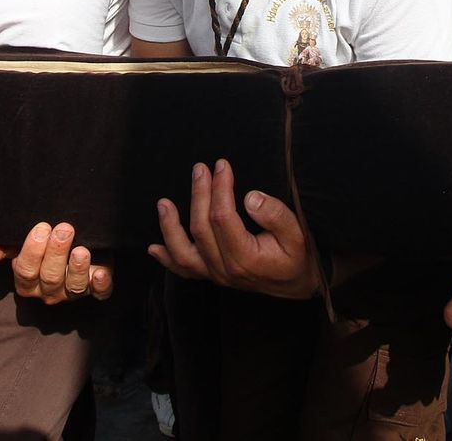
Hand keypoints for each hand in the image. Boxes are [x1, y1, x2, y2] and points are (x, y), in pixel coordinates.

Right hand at [0, 223, 113, 304]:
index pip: (26, 272)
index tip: (41, 227)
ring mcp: (73, 291)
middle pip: (50, 278)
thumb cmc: (42, 243)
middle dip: (56, 253)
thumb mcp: (19, 242)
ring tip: (81, 250)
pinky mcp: (98, 288)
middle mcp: (50, 290)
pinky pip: (101, 293)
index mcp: (29, 281)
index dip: (32, 252)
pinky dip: (102, 285)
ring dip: (77, 268)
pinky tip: (101, 273)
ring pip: (74, 287)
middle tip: (63, 229)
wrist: (74, 238)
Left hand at [148, 159, 317, 298]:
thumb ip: (276, 215)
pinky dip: (167, 260)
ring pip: (184, 253)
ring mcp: (216, 275)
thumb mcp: (298, 234)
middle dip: (199, 194)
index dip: (220, 189)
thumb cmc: (298, 256)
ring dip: (171, 227)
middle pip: (201, 228)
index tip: (222, 166)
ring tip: (163, 203)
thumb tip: (250, 197)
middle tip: (200, 169)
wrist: (297, 285)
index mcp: (245, 258)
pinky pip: (185, 270)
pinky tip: (154, 248)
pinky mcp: (212, 276)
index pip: (222, 217)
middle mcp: (225, 269)